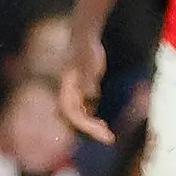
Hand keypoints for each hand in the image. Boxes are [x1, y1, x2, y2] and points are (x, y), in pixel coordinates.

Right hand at [57, 22, 112, 144]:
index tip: (101, 132)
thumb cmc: (85, 48)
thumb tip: (90, 94)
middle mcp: (67, 94)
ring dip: (91, 128)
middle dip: (91, 130)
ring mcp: (73, 95)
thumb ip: (88, 77)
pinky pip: (85, 112)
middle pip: (76, 120)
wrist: (83, 37)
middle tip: (109, 138)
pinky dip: (92, 121)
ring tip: (107, 136)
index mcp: (66, 89)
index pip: (72, 114)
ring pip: (80, 118)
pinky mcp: (81, 93)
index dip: (85, 126)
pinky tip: (103, 126)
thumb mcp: (89, 61)